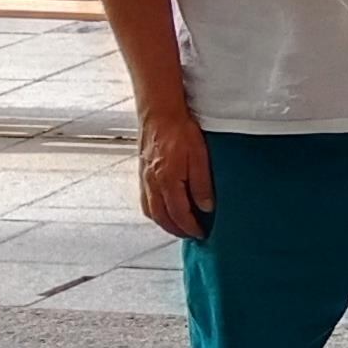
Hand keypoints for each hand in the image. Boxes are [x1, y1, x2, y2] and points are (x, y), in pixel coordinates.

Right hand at [138, 107, 213, 239]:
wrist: (159, 113)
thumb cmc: (180, 131)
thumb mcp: (200, 158)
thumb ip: (202, 185)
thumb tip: (206, 208)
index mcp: (167, 181)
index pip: (178, 214)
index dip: (190, 227)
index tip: (201, 234)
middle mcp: (152, 183)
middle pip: (161, 217)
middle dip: (176, 230)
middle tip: (191, 235)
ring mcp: (144, 178)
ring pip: (150, 210)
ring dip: (164, 222)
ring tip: (179, 226)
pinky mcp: (142, 172)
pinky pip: (144, 199)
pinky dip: (154, 210)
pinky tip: (164, 209)